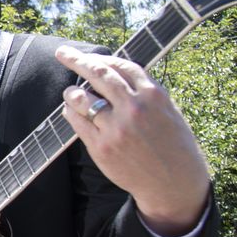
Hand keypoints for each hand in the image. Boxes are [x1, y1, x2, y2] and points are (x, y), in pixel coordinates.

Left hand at [56, 45, 210, 235]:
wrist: (173, 182)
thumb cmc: (172, 145)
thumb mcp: (169, 111)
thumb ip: (145, 92)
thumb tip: (116, 74)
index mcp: (154, 95)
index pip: (121, 66)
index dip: (101, 58)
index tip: (88, 55)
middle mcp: (134, 108)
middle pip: (98, 75)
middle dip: (77, 60)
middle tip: (63, 53)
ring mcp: (116, 128)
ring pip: (81, 98)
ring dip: (71, 91)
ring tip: (70, 92)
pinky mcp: (101, 147)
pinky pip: (76, 122)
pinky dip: (70, 112)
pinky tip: (71, 110)